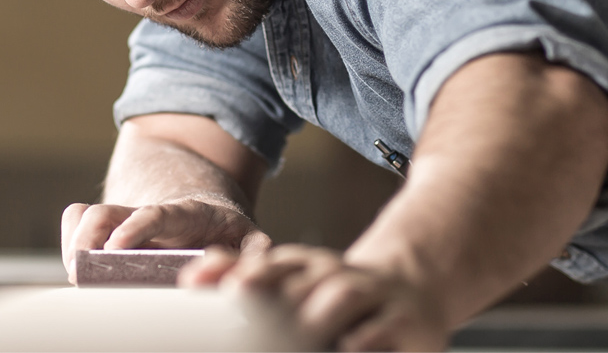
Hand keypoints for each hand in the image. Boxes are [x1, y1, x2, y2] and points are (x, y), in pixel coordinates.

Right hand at [59, 197, 271, 282]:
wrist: (205, 213)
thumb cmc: (225, 232)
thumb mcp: (246, 236)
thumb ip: (253, 248)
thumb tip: (257, 257)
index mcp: (183, 214)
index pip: (156, 213)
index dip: (136, 227)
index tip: (117, 247)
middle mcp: (146, 213)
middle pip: (106, 213)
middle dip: (88, 239)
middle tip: (80, 271)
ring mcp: (124, 220)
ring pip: (87, 218)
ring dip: (73, 244)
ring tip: (75, 276)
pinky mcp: (108, 230)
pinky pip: (77, 221)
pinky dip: (68, 240)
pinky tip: (75, 268)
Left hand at [178, 244, 449, 351]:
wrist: (414, 292)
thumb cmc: (341, 295)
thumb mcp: (296, 279)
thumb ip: (248, 275)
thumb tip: (193, 277)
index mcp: (305, 265)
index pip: (267, 263)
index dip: (238, 272)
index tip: (208, 285)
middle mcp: (335, 274)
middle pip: (299, 281)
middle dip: (270, 297)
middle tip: (240, 318)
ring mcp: (371, 294)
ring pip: (341, 297)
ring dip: (315, 315)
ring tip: (296, 334)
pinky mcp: (403, 320)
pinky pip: (381, 329)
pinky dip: (363, 339)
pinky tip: (347, 347)